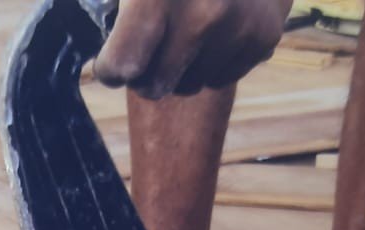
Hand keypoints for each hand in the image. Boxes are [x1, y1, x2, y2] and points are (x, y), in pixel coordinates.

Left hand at [96, 0, 287, 98]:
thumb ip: (115, 3)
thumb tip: (100, 48)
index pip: (123, 65)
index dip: (111, 67)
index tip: (110, 60)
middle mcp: (202, 13)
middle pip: (154, 85)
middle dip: (143, 72)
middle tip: (145, 45)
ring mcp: (237, 28)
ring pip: (189, 85)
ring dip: (180, 66)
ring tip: (184, 28)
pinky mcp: (263, 37)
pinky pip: (221, 77)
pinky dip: (212, 59)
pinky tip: (214, 26)